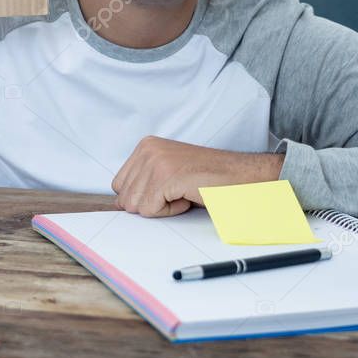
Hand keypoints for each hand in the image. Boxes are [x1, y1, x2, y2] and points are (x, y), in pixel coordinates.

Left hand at [111, 136, 284, 216]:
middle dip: (150, 204)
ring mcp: (156, 161)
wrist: (240, 176)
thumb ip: (142, 183)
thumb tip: (117, 205)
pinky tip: (187, 196)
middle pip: (124, 198)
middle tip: (178, 191)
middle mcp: (147, 149)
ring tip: (183, 192)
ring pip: (136, 207)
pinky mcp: (165, 177)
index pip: (119, 186)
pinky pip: (150, 210)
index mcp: (145, 146)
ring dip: (162, 208)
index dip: (143, 198)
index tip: (168, 189)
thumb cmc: (207, 179)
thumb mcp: (167, 174)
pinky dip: (171, 211)